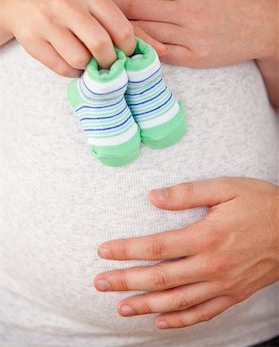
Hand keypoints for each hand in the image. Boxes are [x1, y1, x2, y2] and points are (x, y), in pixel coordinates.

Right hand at [0, 0, 137, 75]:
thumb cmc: (68, 1)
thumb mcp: (95, 2)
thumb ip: (124, 23)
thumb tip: (163, 50)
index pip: (122, 28)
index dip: (129, 49)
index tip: (127, 55)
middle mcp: (68, 5)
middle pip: (101, 46)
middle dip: (110, 62)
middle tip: (110, 64)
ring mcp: (48, 23)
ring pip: (79, 60)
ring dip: (89, 68)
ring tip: (89, 61)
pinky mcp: (33, 41)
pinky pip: (61, 68)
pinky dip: (72, 72)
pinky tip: (73, 63)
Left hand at [91, 0, 277, 67]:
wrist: (265, 26)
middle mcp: (185, 12)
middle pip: (136, 10)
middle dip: (108, 8)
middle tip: (86, 8)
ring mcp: (188, 37)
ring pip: (144, 33)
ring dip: (118, 31)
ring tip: (97, 29)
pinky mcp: (193, 57)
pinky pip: (160, 53)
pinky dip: (141, 50)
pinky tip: (124, 48)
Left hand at [93, 177, 278, 329]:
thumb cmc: (261, 204)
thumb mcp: (227, 188)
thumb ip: (189, 192)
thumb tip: (154, 197)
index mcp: (206, 236)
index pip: (156, 246)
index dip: (126, 250)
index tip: (104, 251)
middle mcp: (211, 265)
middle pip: (160, 277)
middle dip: (126, 281)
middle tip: (100, 283)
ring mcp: (223, 284)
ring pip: (177, 300)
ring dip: (146, 305)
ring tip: (121, 308)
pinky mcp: (234, 294)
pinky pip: (203, 313)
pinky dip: (180, 320)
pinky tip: (161, 322)